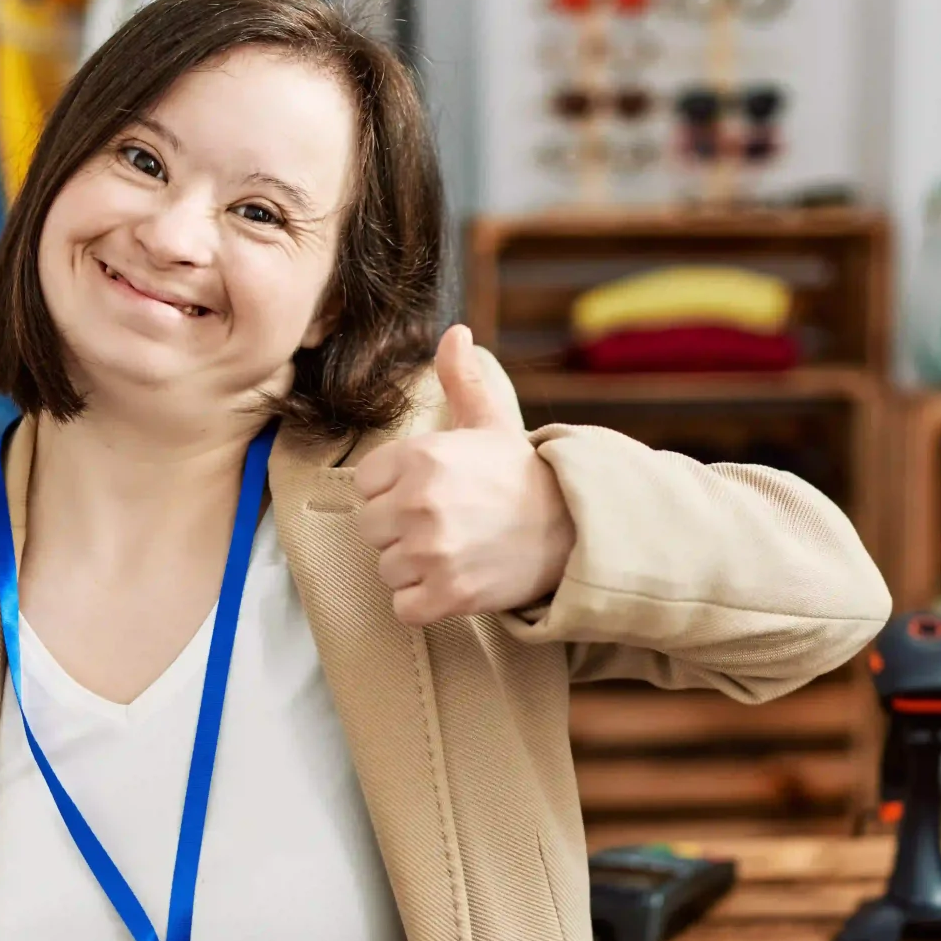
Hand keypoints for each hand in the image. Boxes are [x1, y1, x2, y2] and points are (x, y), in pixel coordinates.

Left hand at [354, 324, 573, 626]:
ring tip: (456, 551)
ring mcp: (432, 552)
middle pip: (371, 527)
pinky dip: (424, 603)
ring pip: (388, 568)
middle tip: (447, 524)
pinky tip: (453, 582)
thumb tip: (455, 332)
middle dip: (401, 530)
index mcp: (420, 456)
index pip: (365, 483)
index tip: (432, 492)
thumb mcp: (491, 421)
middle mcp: (419, 503)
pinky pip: (404, 607)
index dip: (395, 490)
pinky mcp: (448, 595)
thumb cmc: (522, 474)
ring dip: (415, 568)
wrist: (574, 526)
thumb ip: (461, 378)